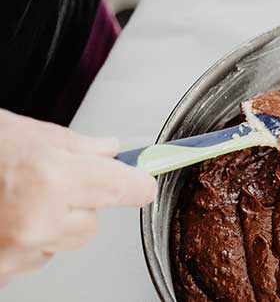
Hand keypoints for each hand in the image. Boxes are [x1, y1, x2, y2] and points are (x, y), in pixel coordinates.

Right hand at [0, 109, 155, 284]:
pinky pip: (33, 257)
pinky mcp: (2, 271)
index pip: (126, 189)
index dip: (136, 183)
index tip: (141, 181)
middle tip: (47, 182)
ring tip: (14, 198)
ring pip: (63, 242)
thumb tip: (110, 152)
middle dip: (81, 203)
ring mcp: (18, 251)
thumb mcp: (24, 133)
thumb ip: (75, 146)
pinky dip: (24, 240)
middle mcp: (40, 220)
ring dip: (51, 223)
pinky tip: (2, 217)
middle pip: (93, 223)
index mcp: (52, 178)